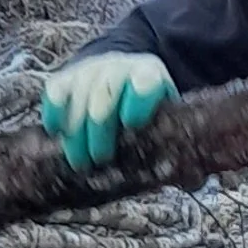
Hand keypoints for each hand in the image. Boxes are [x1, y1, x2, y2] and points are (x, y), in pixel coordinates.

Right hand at [38, 51, 176, 170]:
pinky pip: (56, 91)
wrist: (123, 70)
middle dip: (101, 129)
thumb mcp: (167, 116)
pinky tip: (57, 133)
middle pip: (106, 92)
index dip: (138, 99)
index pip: (146, 81)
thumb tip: (192, 180)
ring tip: (80, 162)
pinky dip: (54, 112)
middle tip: (100, 160)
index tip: (132, 123)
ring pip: (79, 94)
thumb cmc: (149, 107)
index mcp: (151, 74)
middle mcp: (120, 66)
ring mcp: (91, 69)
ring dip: (77, 131)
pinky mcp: (68, 75)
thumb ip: (178, 145)